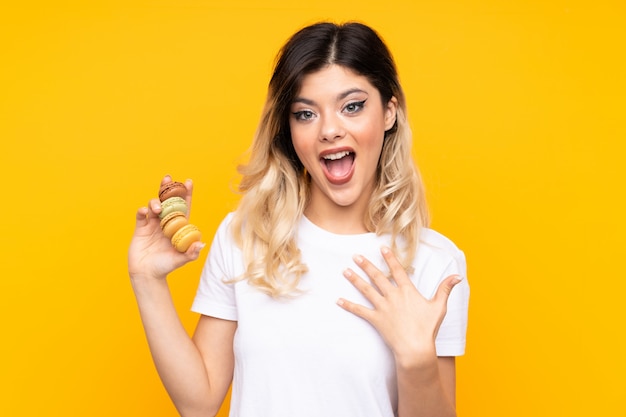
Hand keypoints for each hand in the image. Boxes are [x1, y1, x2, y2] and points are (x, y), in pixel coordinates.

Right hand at [128, 176, 203, 281]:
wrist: (147, 275)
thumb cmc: (166, 267)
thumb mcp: (181, 260)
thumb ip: (191, 253)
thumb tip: (201, 243)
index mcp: (178, 227)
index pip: (183, 207)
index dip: (186, 194)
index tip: (188, 182)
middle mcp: (165, 223)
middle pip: (168, 201)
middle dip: (168, 188)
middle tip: (168, 178)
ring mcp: (152, 224)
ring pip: (154, 205)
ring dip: (156, 202)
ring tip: (157, 208)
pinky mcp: (140, 228)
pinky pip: (141, 215)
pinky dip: (143, 210)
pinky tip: (146, 211)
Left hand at [337, 246, 461, 364]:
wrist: (415, 348)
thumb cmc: (428, 329)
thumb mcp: (439, 307)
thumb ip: (445, 289)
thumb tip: (458, 275)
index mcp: (407, 291)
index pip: (397, 270)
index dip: (389, 258)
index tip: (381, 247)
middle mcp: (393, 296)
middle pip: (377, 277)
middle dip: (366, 265)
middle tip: (355, 255)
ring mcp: (383, 308)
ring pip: (366, 290)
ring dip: (355, 280)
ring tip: (345, 271)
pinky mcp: (376, 320)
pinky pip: (360, 311)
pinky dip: (348, 305)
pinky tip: (338, 300)